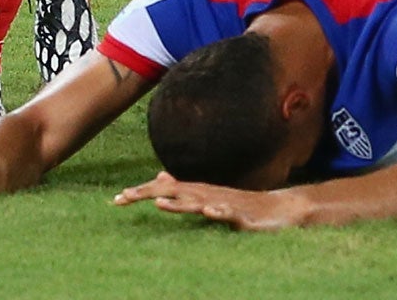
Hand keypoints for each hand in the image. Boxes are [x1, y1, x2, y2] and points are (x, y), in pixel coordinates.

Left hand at [116, 173, 307, 231]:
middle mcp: (209, 195)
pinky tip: (208, 212)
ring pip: (198, 203)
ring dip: (179, 203)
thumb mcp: (208, 197)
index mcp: (200, 192)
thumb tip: (159, 178)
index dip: (142, 193)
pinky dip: (218, 212)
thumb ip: (183, 189)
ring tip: (158, 203)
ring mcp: (225, 204)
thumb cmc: (242, 205)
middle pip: (175, 193)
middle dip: (149, 194)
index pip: (166, 190)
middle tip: (123, 197)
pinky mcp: (242, 218)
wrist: (280, 210)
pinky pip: (228, 214)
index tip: (116, 199)